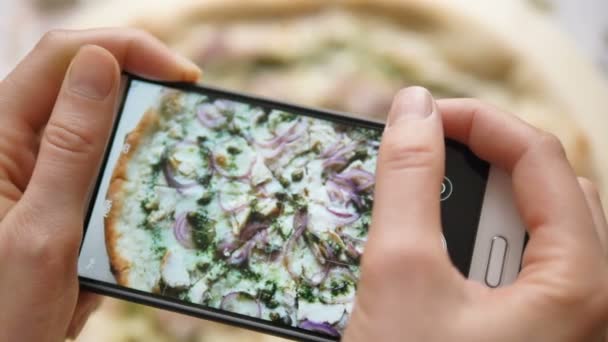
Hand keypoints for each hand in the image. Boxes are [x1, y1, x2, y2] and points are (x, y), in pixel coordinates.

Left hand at [0, 28, 200, 340]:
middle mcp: (15, 139)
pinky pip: (101, 157)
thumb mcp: (44, 230)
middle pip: (84, 77)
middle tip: (189, 107)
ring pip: (98, 117)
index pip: (64, 56)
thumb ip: (71, 146)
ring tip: (175, 150)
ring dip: (140, 128)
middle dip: (141, 82)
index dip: (127, 49)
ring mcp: (38, 163)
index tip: (184, 76)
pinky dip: (133, 164)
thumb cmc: (3, 310)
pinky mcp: (58, 187)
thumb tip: (102, 64)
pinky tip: (151, 183)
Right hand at [344, 87, 607, 340]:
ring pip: (536, 228)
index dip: (478, 121)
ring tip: (427, 236)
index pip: (542, 156)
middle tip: (422, 169)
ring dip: (478, 215)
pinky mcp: (540, 328)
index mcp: (579, 282)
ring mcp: (567, 316)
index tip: (423, 115)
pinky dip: (483, 246)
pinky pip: (526, 264)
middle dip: (479, 171)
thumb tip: (412, 110)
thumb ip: (408, 179)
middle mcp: (590, 298)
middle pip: (547, 190)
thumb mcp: (400, 270)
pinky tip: (443, 266)